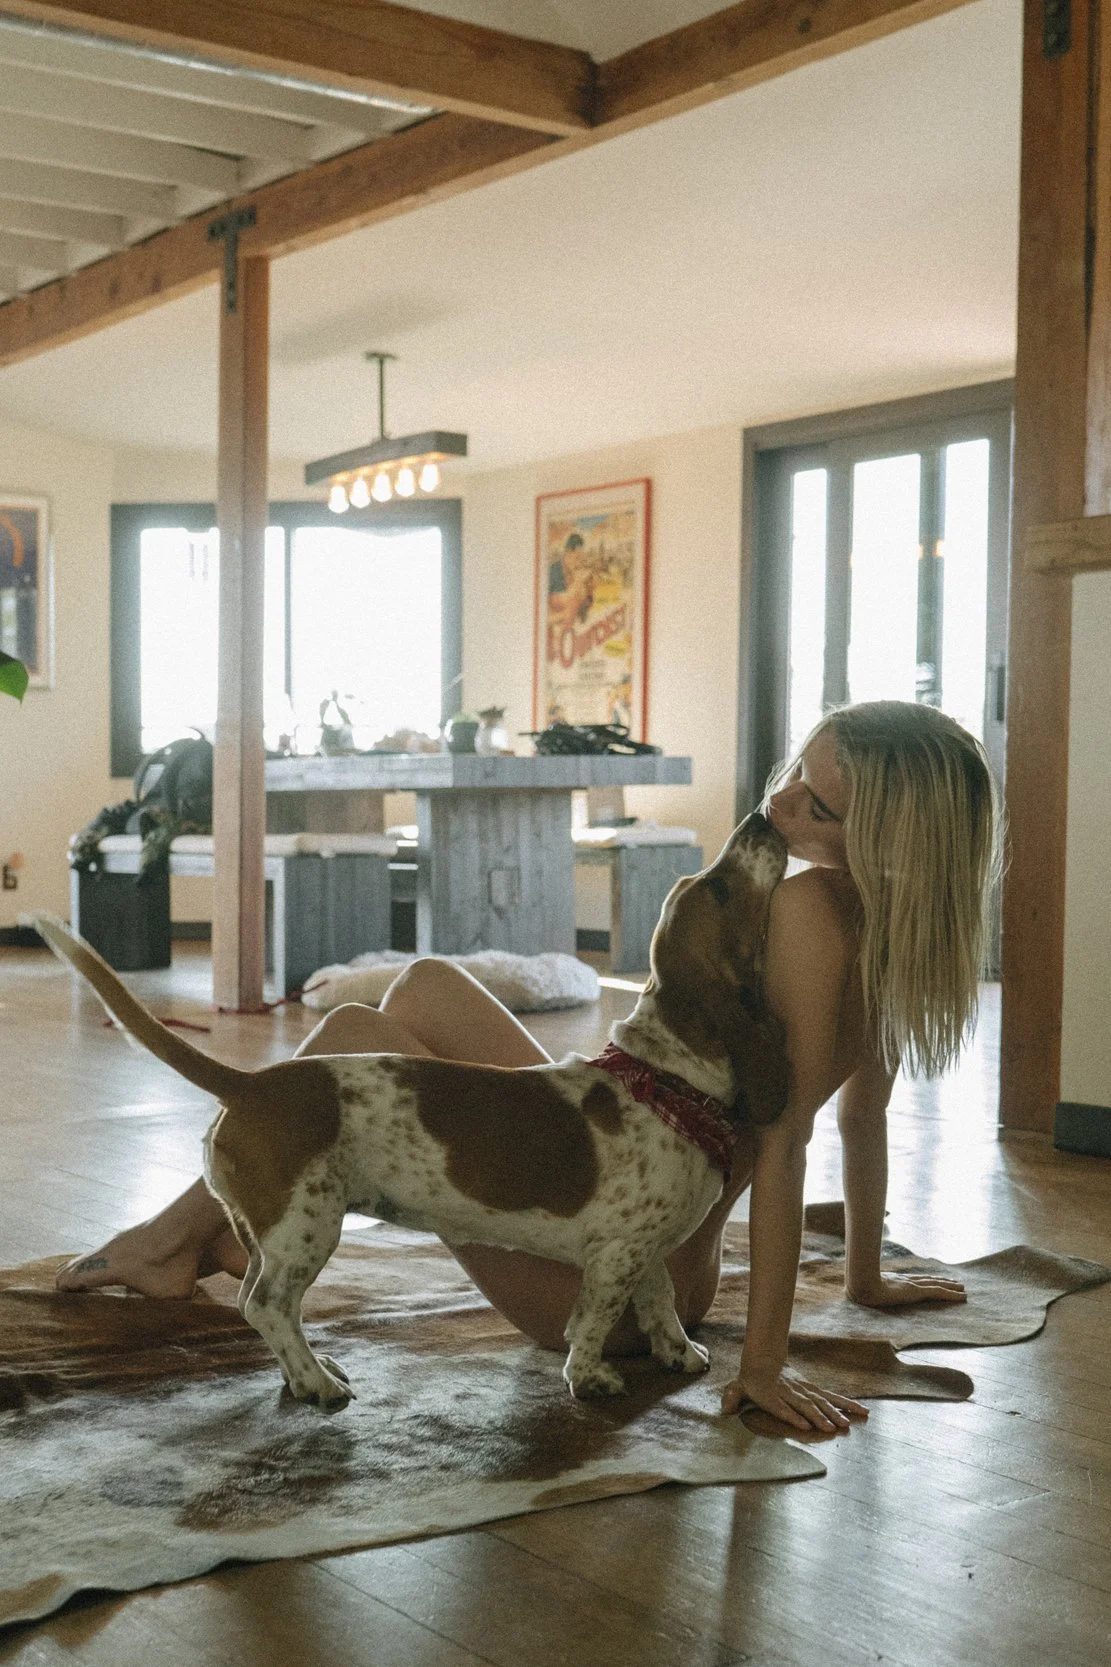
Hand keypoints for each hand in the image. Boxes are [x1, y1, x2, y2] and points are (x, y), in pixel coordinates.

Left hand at [720, 1361, 867, 1432]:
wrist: (765, 1359)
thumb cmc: (751, 1379)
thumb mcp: (738, 1386)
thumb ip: (732, 1396)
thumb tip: (724, 1409)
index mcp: (772, 1394)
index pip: (782, 1406)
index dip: (791, 1414)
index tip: (802, 1425)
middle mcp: (791, 1392)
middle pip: (806, 1405)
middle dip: (819, 1417)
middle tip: (832, 1429)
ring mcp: (805, 1390)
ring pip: (822, 1402)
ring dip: (834, 1413)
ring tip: (847, 1425)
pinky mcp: (814, 1390)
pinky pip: (832, 1398)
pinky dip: (846, 1404)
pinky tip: (861, 1411)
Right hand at [847, 1271, 965, 1307]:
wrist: (861, 1286)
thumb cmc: (859, 1289)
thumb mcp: (863, 1290)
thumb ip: (864, 1290)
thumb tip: (854, 1294)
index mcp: (896, 1282)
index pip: (916, 1281)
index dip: (928, 1280)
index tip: (937, 1280)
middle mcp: (907, 1282)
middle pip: (929, 1281)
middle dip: (943, 1282)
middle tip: (957, 1283)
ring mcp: (913, 1286)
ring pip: (937, 1286)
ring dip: (951, 1288)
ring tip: (963, 1289)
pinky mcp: (917, 1292)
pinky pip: (938, 1293)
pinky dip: (952, 1295)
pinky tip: (962, 1296)